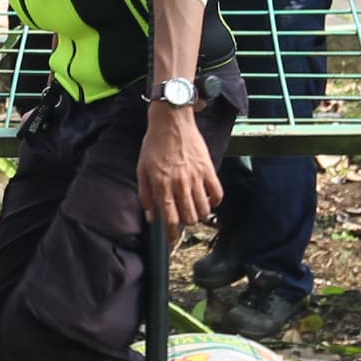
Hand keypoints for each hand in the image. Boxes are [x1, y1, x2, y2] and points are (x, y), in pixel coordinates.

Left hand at [135, 100, 220, 228]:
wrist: (171, 121)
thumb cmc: (154, 144)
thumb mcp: (142, 169)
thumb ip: (146, 195)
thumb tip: (151, 217)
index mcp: (161, 184)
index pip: (169, 217)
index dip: (172, 233)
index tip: (172, 239)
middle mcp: (180, 183)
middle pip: (189, 217)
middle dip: (186, 224)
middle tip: (183, 219)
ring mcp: (196, 176)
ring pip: (204, 209)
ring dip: (199, 215)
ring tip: (194, 210)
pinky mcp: (209, 168)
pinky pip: (218, 193)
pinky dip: (215, 202)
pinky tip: (208, 200)